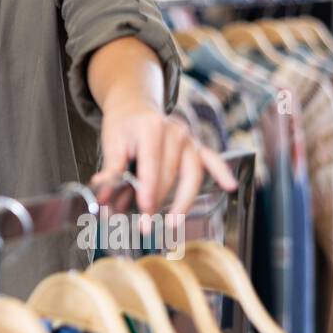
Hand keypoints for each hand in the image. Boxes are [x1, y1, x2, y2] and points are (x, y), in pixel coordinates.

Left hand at [88, 98, 234, 232]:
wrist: (134, 106)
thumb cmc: (123, 126)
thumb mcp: (111, 142)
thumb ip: (110, 170)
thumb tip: (102, 197)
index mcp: (151, 128)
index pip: (152, 164)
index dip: (148, 188)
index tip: (145, 209)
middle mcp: (175, 131)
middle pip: (170, 174)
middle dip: (157, 202)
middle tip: (145, 226)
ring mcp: (189, 138)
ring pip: (192, 173)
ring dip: (183, 201)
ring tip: (173, 223)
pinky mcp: (197, 145)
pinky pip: (212, 160)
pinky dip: (222, 172)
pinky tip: (230, 186)